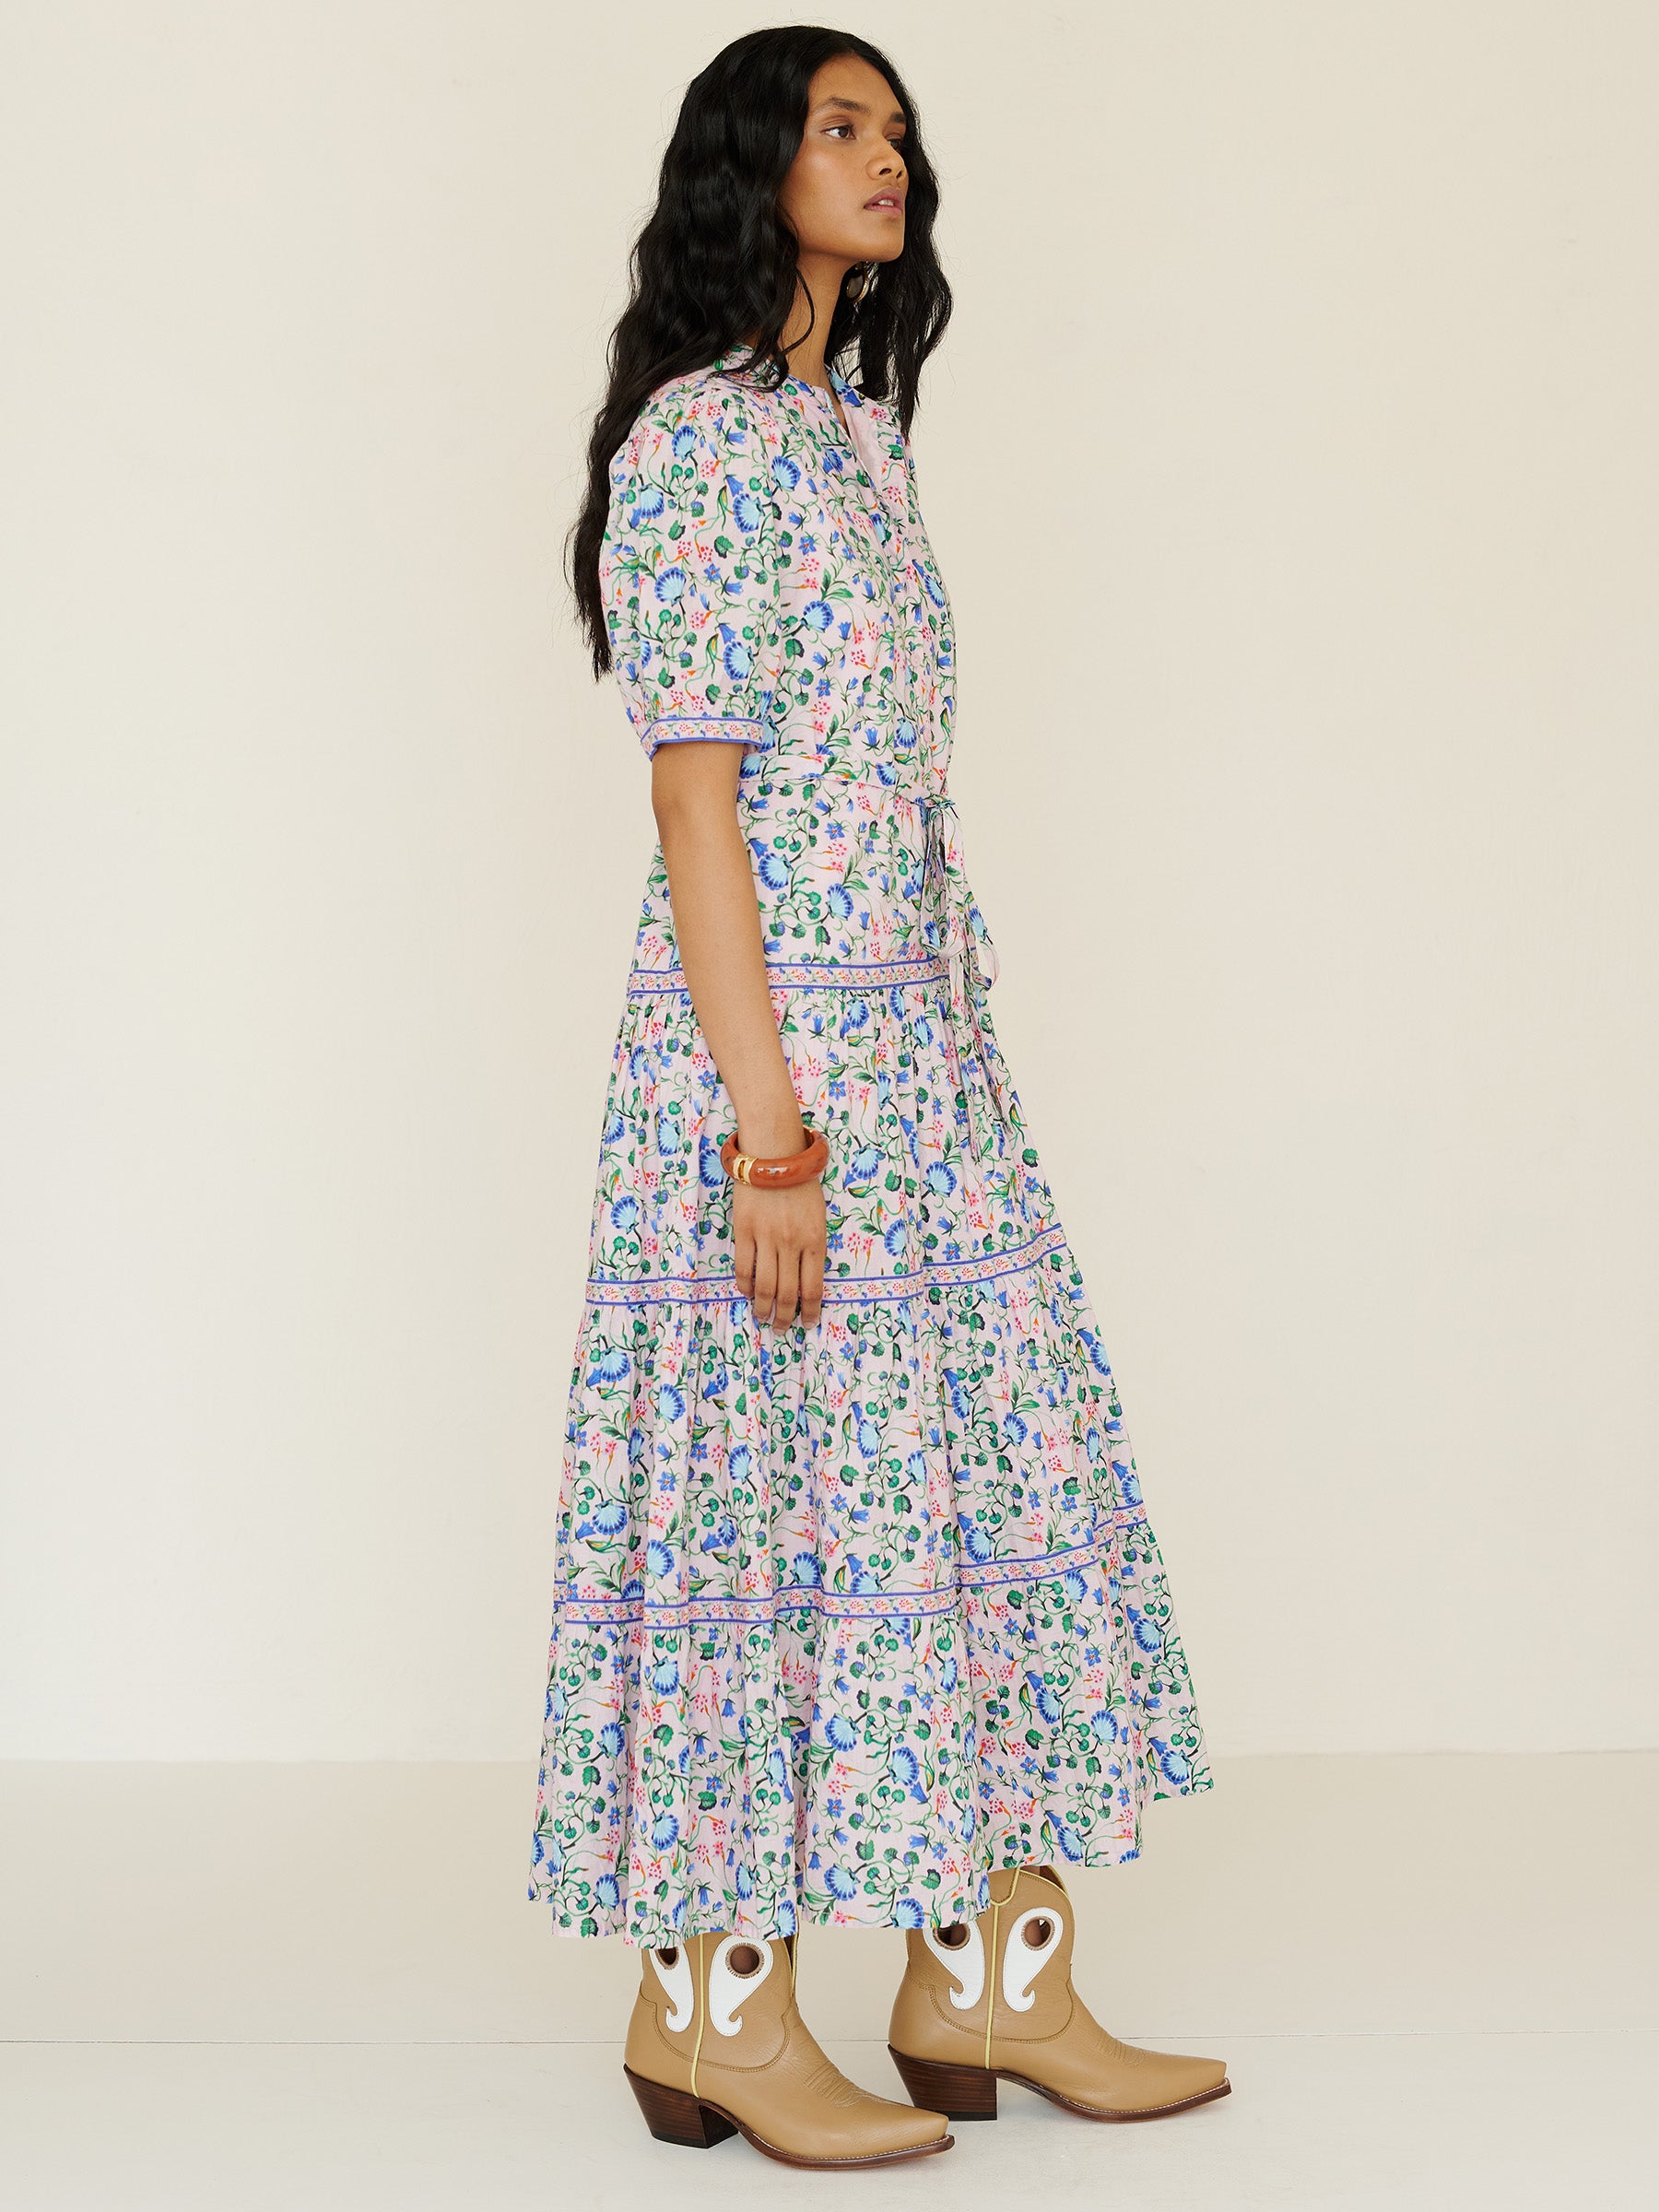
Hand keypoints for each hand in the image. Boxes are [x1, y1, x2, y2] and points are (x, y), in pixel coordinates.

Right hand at [733, 1177, 825, 1331]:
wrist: (774, 1154)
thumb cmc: (801, 1182)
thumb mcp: (818, 1216)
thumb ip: (813, 1245)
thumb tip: (806, 1276)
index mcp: (815, 1240)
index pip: (813, 1288)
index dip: (810, 1311)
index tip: (807, 1323)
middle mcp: (791, 1244)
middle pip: (789, 1293)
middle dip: (785, 1317)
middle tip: (782, 1328)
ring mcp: (766, 1238)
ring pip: (765, 1286)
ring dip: (764, 1308)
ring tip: (763, 1317)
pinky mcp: (744, 1231)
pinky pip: (743, 1267)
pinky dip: (745, 1285)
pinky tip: (748, 1292)